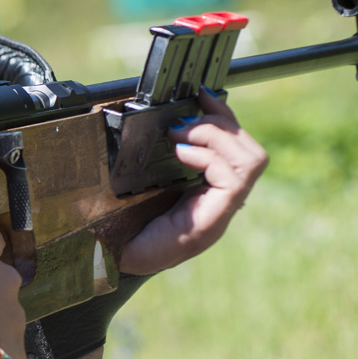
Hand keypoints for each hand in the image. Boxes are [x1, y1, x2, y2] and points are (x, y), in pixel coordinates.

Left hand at [118, 89, 267, 275]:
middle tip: (184, 122)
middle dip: (223, 125)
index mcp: (206, 190)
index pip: (237, 148)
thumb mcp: (132, 181)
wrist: (105, 262)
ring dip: (218, 138)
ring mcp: (218, 212)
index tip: (201, 96)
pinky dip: (211, 158)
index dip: (225, 118)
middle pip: (251, 152)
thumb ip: (142, 153)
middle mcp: (219, 201)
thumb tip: (130, 111)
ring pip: (251, 162)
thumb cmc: (118, 224)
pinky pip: (235, 180)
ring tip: (182, 136)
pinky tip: (182, 155)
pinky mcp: (213, 223)